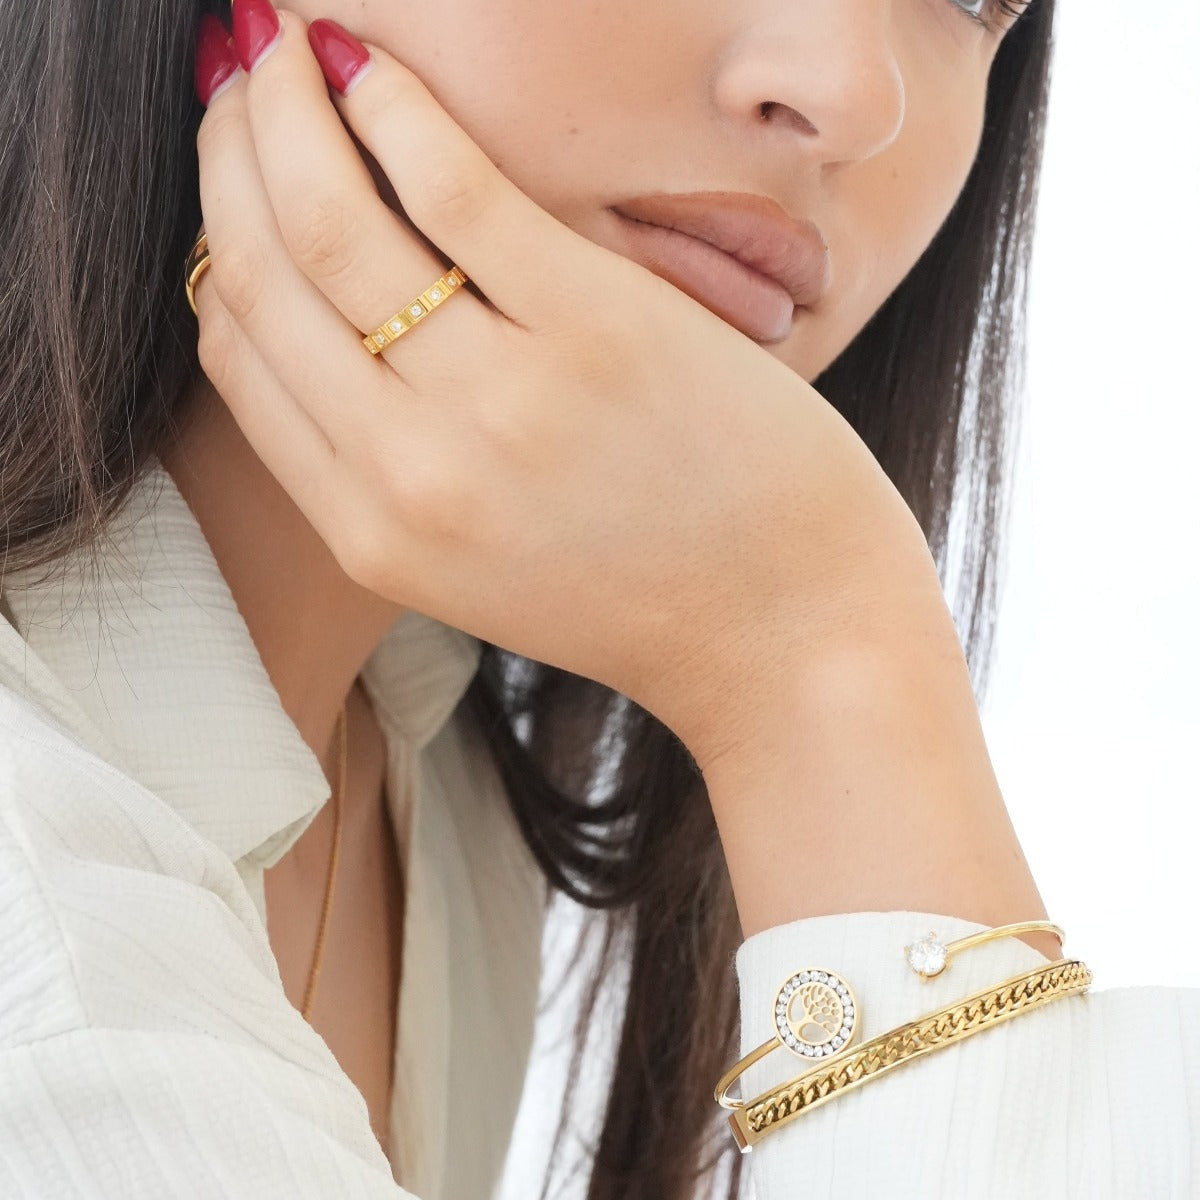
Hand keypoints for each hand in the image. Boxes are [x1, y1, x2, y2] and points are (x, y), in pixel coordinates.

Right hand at [192, 7, 941, 770]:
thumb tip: (335, 325)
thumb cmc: (646, 595)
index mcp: (371, 535)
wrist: (787, 633)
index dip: (220, 245)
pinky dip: (395, 106)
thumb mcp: (481, 568)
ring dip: (291, 109)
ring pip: (332, 222)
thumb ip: (397, 469)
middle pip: (261, 278)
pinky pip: (454, 188)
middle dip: (229, 156)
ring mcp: (498, 404)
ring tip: (290, 45)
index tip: (234, 177)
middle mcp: (409, 476)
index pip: (239, 355)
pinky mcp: (593, 332)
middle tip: (241, 79)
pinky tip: (372, 62)